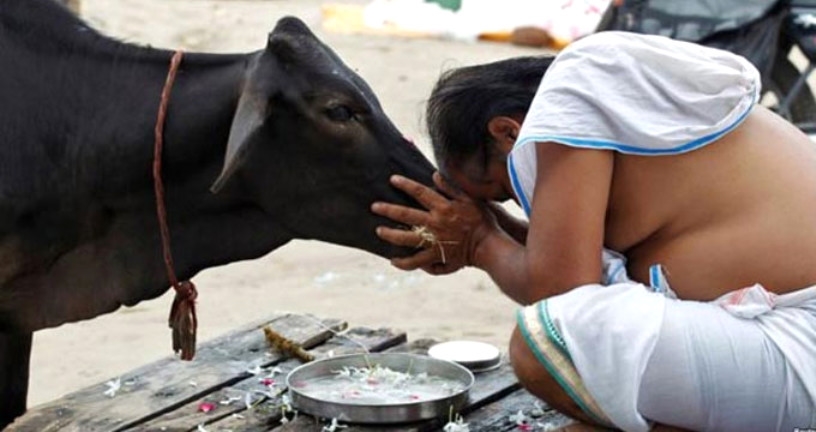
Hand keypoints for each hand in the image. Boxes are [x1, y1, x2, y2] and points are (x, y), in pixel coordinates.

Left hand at [372, 172, 494, 274]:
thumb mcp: (471, 199)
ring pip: (407, 239)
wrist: (489, 246)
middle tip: (374, 207)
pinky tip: (394, 261)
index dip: (405, 184)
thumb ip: (451, 187)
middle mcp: (436, 224)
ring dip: (391, 235)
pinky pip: (416, 261)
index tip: (392, 179)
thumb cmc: (482, 221)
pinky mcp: (437, 257)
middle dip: (388, 210)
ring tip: (379, 231)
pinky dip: (404, 263)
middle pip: (406, 215)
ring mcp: (434, 241)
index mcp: (443, 207)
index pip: (419, 192)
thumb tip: (435, 175)